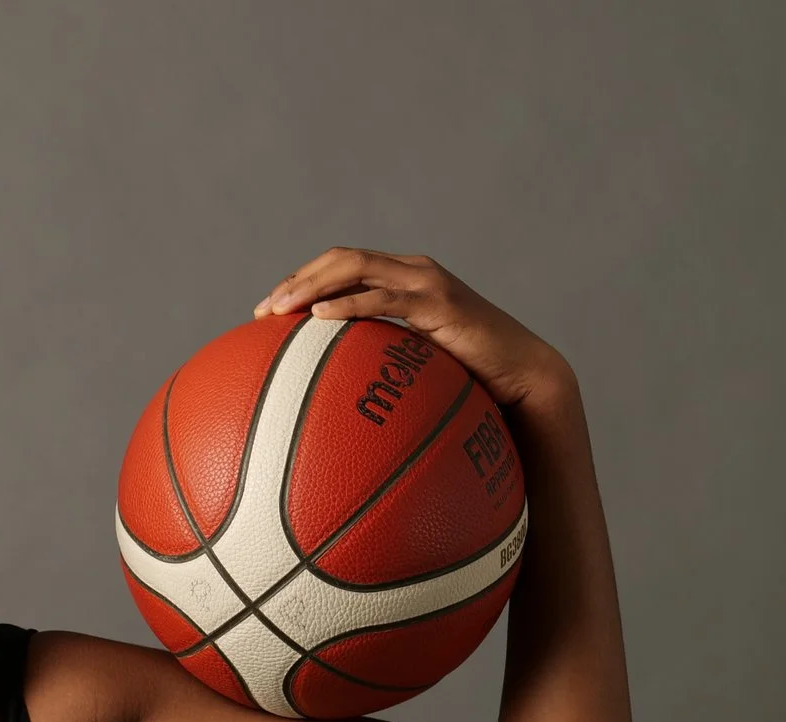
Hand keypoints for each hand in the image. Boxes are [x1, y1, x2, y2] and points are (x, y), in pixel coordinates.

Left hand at [253, 248, 572, 408]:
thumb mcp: (417, 369)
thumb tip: (334, 400)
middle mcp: (413, 270)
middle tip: (263, 311)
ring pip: (356, 265)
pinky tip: (320, 318)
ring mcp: (426, 281)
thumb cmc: (471, 380)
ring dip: (311, 285)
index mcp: (404, 279)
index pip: (342, 264)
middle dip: (297, 279)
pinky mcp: (439, 301)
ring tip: (278, 310)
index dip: (302, 280)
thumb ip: (381, 366)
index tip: (267, 311)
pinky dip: (349, 303)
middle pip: (341, 257)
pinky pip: (384, 297)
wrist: (522, 377)